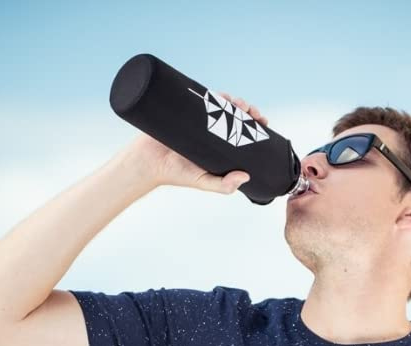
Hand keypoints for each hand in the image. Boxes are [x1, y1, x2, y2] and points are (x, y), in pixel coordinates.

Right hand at [127, 92, 268, 195]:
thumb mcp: (202, 182)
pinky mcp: (188, 109)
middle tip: (252, 113)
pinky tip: (224, 96)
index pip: (241, 131)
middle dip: (247, 110)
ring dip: (235, 100)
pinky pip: (204, 97)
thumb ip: (222, 185)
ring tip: (239, 105)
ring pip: (223, 104)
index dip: (254, 125)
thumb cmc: (174, 174)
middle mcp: (211, 129)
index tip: (263, 122)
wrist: (147, 162)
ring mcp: (199, 118)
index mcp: (218, 144)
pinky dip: (216, 94)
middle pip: (235, 115)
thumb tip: (246, 177)